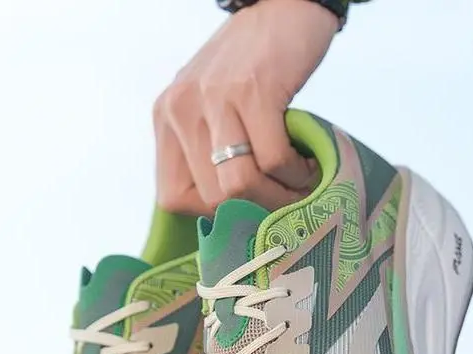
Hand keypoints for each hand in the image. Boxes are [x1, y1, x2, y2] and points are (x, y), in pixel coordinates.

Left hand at [154, 0, 337, 215]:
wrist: (284, 4)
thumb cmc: (252, 65)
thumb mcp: (211, 105)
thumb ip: (205, 150)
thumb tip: (228, 213)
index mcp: (166, 118)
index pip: (172, 198)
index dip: (211, 214)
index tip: (244, 205)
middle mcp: (181, 109)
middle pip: (212, 198)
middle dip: (253, 210)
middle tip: (283, 202)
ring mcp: (216, 99)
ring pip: (240, 186)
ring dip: (277, 198)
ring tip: (298, 187)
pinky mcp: (254, 91)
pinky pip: (273, 160)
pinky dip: (296, 174)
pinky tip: (306, 164)